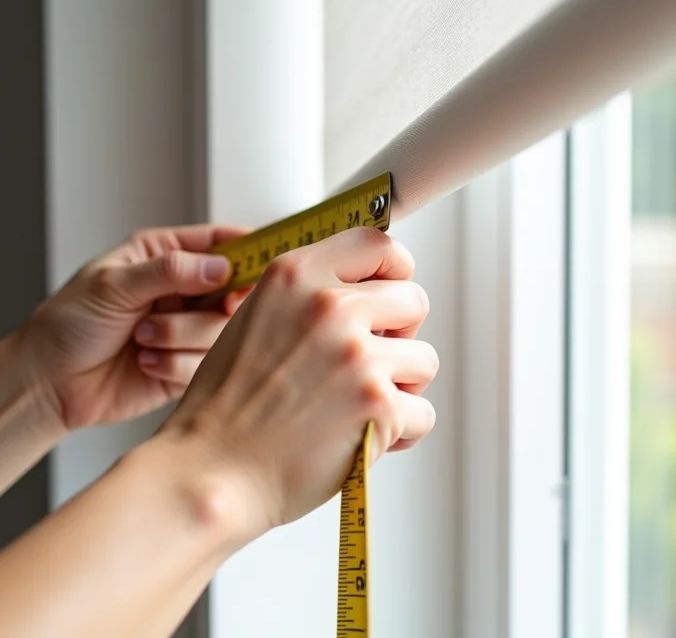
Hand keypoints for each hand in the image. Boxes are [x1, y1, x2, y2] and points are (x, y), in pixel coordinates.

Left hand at [18, 224, 251, 431]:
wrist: (48, 385)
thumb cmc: (67, 325)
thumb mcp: (112, 285)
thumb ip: (169, 271)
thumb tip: (220, 267)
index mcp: (165, 255)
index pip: (221, 242)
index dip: (249, 249)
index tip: (266, 261)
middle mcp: (182, 290)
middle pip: (235, 288)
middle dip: (217, 303)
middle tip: (213, 306)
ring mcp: (188, 328)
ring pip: (223, 329)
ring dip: (181, 337)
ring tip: (143, 338)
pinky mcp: (189, 366)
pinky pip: (208, 364)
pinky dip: (175, 365)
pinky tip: (145, 362)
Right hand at [157, 227, 438, 540]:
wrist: (209, 471)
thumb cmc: (228, 405)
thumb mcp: (256, 317)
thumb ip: (310, 294)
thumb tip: (370, 292)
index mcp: (296, 275)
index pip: (379, 245)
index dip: (395, 272)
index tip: (391, 297)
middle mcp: (329, 306)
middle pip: (414, 301)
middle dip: (400, 335)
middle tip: (370, 364)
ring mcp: (356, 355)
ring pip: (424, 360)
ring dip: (401, 387)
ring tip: (360, 407)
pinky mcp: (376, 404)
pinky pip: (423, 412)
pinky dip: (401, 432)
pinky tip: (365, 438)